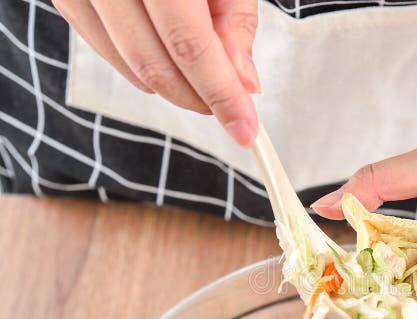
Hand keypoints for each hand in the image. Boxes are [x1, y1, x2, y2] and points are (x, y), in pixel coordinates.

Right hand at [54, 0, 259, 145]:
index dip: (221, 96)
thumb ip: (234, 21)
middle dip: (199, 99)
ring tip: (206, 86)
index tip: (246, 131)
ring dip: (172, 87)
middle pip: (154, 62)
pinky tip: (167, 66)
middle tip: (232, 112)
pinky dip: (138, 67)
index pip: (190, 45)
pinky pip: (102, 46)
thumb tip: (244, 83)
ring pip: (126, 62)